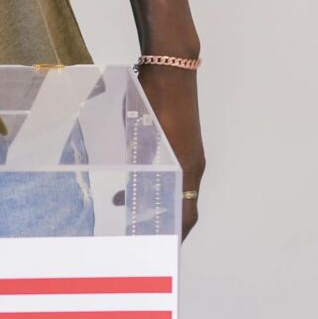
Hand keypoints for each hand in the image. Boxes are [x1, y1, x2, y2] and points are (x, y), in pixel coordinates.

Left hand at [137, 64, 204, 238]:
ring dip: (154, 202)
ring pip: (175, 188)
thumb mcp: (142, 138)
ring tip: (126, 212)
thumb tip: (127, 196)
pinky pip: (170, 171)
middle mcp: (192, 164)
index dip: (175, 236)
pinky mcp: (181, 140)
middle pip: (182, 205)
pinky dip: (153, 183)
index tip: (161, 251)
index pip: (185, 215)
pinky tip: (128, 181)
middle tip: (140, 237)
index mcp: (186, 169)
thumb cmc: (156, 100)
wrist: (171, 67)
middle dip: (162, 223)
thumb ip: (137, 167)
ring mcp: (188, 152)